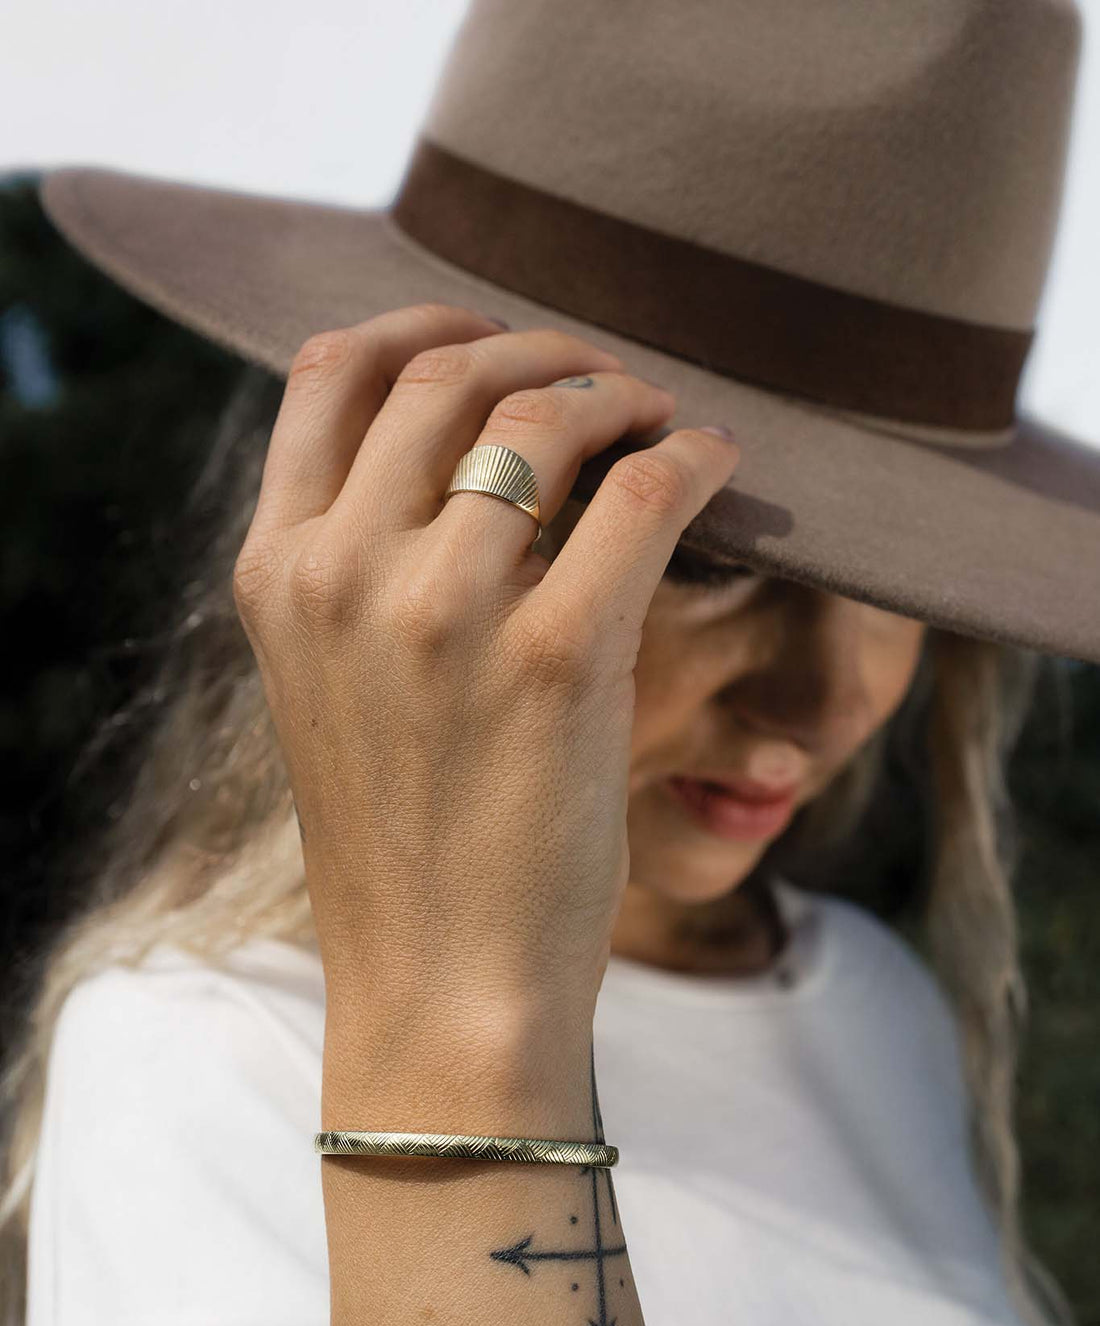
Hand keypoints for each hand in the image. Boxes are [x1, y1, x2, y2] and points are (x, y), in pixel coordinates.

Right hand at [233, 303, 739, 1061]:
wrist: (443, 982)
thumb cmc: (403, 840)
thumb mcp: (333, 686)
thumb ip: (361, 566)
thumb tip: (470, 448)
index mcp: (277, 573)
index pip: (331, 371)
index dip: (427, 324)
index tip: (496, 340)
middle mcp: (343, 574)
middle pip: (447, 371)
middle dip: (540, 351)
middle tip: (607, 383)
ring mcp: (442, 612)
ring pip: (547, 413)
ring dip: (622, 394)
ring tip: (663, 421)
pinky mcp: (553, 658)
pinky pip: (643, 493)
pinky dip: (693, 456)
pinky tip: (717, 465)